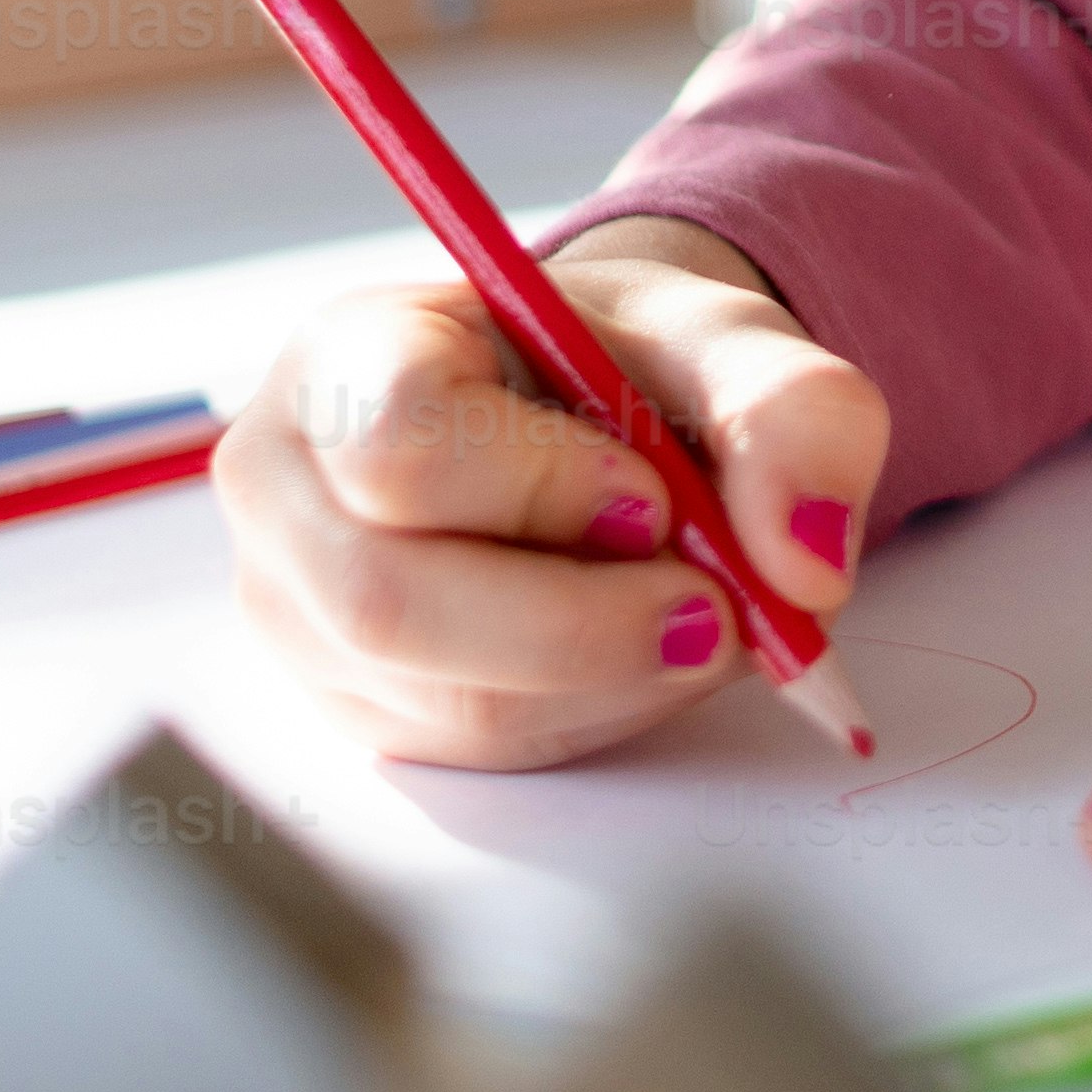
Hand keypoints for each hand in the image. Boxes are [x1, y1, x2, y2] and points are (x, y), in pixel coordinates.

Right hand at [216, 216, 885, 769]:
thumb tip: (805, 564)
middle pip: (389, 601)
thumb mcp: (725, 340)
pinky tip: (641, 653)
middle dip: (583, 625)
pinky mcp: (358, 702)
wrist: (594, 412)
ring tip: (697, 617)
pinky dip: (593, 716)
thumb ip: (791, 410)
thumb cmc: (628, 364)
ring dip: (608, 678)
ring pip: (445, 700)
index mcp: (347, 357)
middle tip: (714, 608)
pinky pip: (474, 752)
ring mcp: (303, 612)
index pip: (396, 441)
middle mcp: (286, 488)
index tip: (652, 493)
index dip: (536, 485)